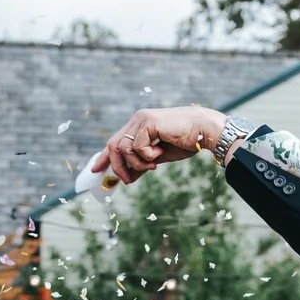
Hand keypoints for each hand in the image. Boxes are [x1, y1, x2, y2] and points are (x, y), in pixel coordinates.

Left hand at [89, 105, 230, 185]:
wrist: (204, 132)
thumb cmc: (186, 142)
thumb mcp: (159, 157)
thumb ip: (142, 164)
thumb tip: (127, 178)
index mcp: (139, 126)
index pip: (115, 141)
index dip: (104, 156)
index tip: (95, 170)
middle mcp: (137, 120)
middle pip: (113, 145)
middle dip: (118, 166)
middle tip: (128, 180)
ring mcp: (142, 120)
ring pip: (123, 148)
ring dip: (137, 163)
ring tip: (154, 164)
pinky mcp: (148, 122)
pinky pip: (137, 147)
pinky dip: (147, 156)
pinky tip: (160, 153)